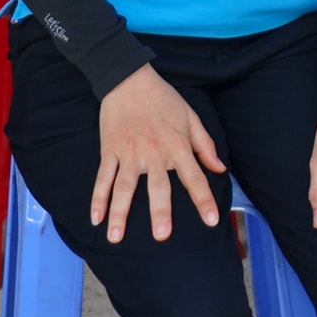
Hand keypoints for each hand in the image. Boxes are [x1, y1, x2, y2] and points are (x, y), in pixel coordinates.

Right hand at [91, 64, 226, 243]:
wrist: (130, 79)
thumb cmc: (164, 99)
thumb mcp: (191, 117)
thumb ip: (205, 145)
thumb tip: (220, 169)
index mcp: (177, 145)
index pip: (194, 177)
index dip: (203, 199)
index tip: (212, 221)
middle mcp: (154, 153)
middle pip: (158, 186)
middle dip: (160, 211)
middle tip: (162, 236)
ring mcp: (129, 153)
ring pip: (124, 187)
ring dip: (120, 213)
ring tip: (116, 237)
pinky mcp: (110, 150)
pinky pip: (103, 177)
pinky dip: (98, 198)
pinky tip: (95, 218)